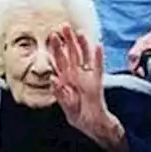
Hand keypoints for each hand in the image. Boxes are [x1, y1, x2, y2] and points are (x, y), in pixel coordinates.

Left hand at [47, 25, 118, 146]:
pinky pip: (98, 68)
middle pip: (71, 55)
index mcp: (65, 80)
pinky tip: (98, 46)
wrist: (92, 125)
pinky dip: (98, 57)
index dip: (55, 49)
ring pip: (84, 58)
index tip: (52, 36)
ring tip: (80, 32)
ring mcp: (87, 78)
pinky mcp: (97, 83)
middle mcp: (76, 76)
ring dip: (82, 45)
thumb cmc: (78, 115)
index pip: (59, 61)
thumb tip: (52, 79)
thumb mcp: (65, 106)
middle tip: (64, 26)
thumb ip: (60, 94)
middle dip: (67, 40)